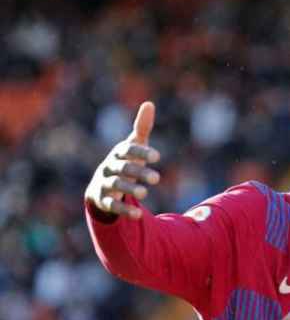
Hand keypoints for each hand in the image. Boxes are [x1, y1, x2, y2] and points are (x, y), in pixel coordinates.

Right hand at [85, 102, 161, 219]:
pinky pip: (112, 205)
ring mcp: (104, 184)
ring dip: (130, 188)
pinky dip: (124, 210)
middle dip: (138, 172)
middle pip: (122, 168)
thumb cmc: (124, 162)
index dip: (141, 152)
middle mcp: (108, 167)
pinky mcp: (103, 200)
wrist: (103, 186)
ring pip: (115, 186)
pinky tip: (137, 215)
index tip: (157, 157)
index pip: (128, 150)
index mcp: (118, 153)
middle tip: (157, 178)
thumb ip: (141, 128)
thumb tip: (149, 104)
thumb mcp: (133, 146)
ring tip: (145, 193)